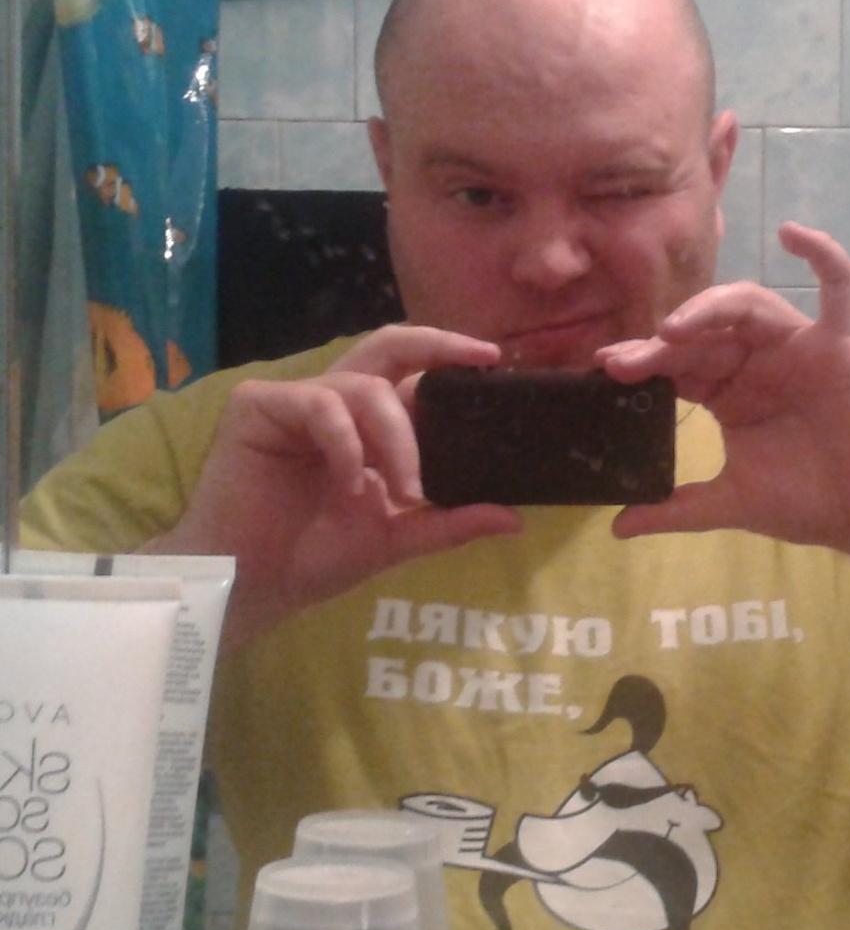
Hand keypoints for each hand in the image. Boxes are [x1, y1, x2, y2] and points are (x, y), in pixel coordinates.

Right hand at [149, 326, 521, 648]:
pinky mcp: (258, 405)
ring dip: (396, 438)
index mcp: (368, 426)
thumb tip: (514, 517)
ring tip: (405, 490)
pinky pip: (318, 405)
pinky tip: (351, 483)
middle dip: (435, 344)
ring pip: (364, 387)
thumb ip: (450, 521)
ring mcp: (296, 400)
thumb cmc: (316, 556)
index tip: (494, 359)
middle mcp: (336, 403)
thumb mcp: (396, 538)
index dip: (451, 359)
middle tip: (477, 356)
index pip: (413, 377)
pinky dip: (346, 443)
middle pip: (388, 346)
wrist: (254, 584)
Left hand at [598, 222, 849, 554]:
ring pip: (750, 306)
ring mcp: (799, 347)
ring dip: (709, 308)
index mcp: (728, 391)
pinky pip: (840, 287)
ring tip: (672, 329)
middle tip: (621, 361)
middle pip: (703, 334)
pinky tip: (791, 232)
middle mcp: (757, 361)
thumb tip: (617, 528)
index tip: (605, 366)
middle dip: (660, 345)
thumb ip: (676, 510)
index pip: (677, 365)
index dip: (643, 361)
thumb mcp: (730, 503)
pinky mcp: (843, 343)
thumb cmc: (808, 502)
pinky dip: (822, 254)